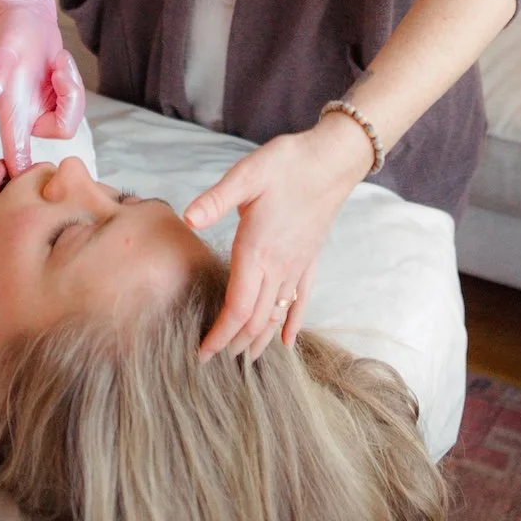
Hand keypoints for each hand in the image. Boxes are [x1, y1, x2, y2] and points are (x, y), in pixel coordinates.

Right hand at [0, 0, 85, 176]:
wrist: (26, 17)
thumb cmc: (12, 32)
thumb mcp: (5, 49)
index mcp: (13, 111)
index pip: (15, 151)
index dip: (21, 171)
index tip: (24, 190)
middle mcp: (28, 115)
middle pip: (63, 129)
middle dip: (70, 98)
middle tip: (59, 70)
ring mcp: (43, 108)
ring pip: (72, 115)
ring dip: (71, 85)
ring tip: (57, 63)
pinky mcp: (56, 99)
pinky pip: (75, 101)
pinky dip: (72, 81)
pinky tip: (59, 65)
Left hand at [183, 117, 370, 361]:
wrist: (332, 160)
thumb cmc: (287, 164)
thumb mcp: (246, 174)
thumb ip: (216, 200)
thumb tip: (188, 218)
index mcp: (258, 250)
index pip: (237, 308)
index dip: (220, 335)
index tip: (202, 354)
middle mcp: (279, 266)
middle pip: (255, 320)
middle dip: (234, 344)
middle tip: (212, 361)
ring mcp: (298, 265)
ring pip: (277, 316)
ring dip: (259, 340)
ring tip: (242, 358)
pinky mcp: (310, 259)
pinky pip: (301, 300)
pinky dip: (292, 323)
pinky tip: (287, 342)